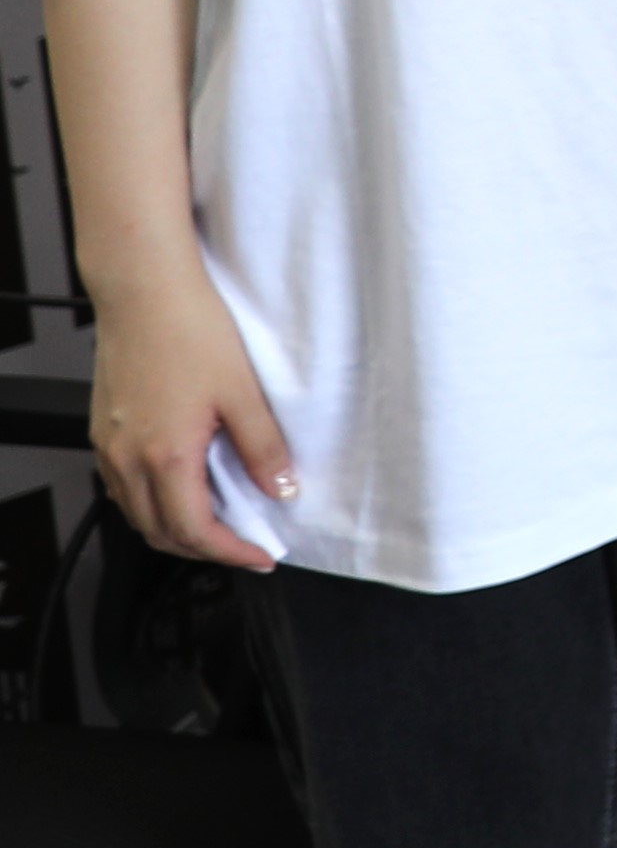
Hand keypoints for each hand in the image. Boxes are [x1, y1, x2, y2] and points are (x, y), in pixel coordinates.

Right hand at [83, 270, 290, 570]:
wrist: (145, 291)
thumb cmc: (188, 330)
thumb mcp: (243, 392)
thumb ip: (263, 448)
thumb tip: (282, 487)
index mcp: (165, 455)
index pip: (195, 531)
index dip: (232, 552)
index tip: (260, 555)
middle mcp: (128, 458)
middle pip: (160, 532)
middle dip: (204, 549)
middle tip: (244, 545)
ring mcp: (109, 446)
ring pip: (136, 513)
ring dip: (175, 528)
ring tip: (218, 522)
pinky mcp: (103, 431)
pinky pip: (122, 487)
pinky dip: (152, 502)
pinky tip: (180, 488)